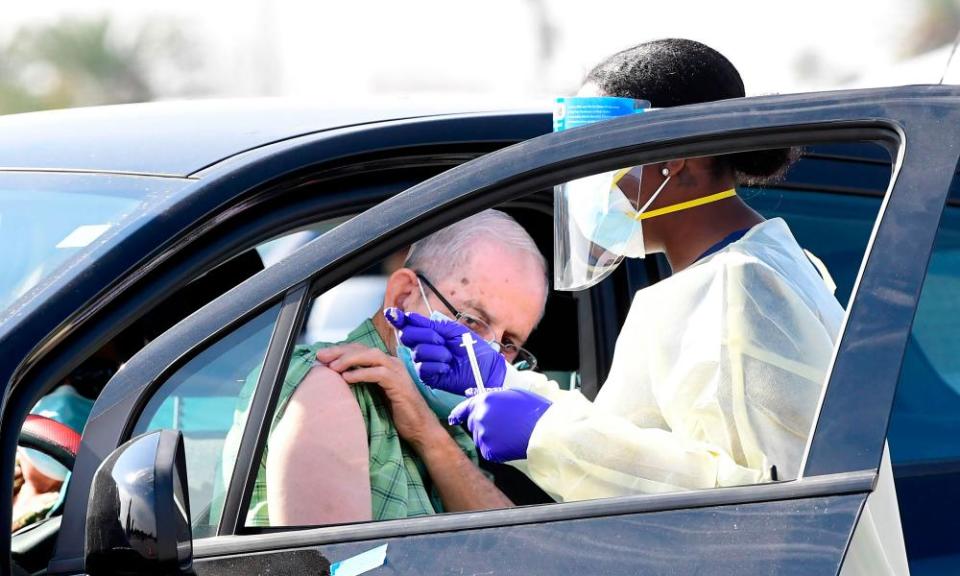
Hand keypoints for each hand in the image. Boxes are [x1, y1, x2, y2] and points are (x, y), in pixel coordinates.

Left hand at [316, 343, 442, 448]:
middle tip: (321, 356)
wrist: (421, 429)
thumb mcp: (376, 395)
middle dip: (340, 351)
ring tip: (332, 367)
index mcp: (385, 364)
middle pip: (363, 349)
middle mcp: (392, 363)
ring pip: (371, 356)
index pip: (360, 350)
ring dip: (349, 359)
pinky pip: (378, 373)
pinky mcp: (399, 384)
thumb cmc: (397, 414)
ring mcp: (397, 372)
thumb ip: (362, 383)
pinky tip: (347, 378)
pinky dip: (361, 373)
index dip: (340, 350)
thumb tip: (337, 379)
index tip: (321, 356)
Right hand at [385, 308, 505, 393]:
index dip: (399, 319)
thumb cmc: (473, 349)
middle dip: (426, 335)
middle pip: (407, 336)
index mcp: (430, 334)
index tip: (392, 313)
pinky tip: (447, 368)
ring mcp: (424, 362)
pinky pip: (423, 368)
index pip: (409, 325)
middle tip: (442, 340)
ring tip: (450, 358)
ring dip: (437, 353)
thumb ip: (431, 325)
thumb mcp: (453, 331)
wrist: (486, 370)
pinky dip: (438, 366)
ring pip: (418, 352)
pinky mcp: (428, 377)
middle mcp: (424, 347)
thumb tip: (409, 315)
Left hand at [448, 388, 551, 462]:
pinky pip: (488, 451)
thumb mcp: (511, 394)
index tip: (453, 419)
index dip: (458, 414)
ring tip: (509, 434)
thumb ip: (491, 397)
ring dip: (490, 438)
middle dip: (482, 425)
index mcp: (484, 400)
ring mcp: (483, 434)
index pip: (464, 408)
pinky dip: (496, 450)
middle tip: (503, 426)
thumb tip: (477, 399)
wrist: (546, 430)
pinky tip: (509, 443)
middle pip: (472, 424)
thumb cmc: (533, 410)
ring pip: (480, 439)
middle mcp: (480, 417)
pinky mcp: (489, 451)